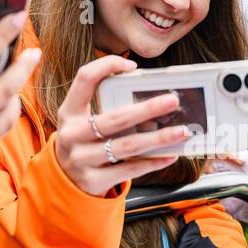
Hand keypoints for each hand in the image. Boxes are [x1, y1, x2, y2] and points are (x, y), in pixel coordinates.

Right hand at [53, 55, 186, 196]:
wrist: (65, 181)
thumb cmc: (84, 143)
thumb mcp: (83, 121)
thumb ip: (106, 108)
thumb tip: (153, 97)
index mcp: (69, 112)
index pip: (84, 79)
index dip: (107, 66)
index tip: (133, 66)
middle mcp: (72, 135)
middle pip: (115, 118)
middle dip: (148, 109)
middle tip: (172, 101)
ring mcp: (81, 160)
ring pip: (127, 146)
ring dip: (158, 138)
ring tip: (181, 131)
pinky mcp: (93, 180)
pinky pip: (130, 169)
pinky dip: (153, 162)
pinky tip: (169, 155)